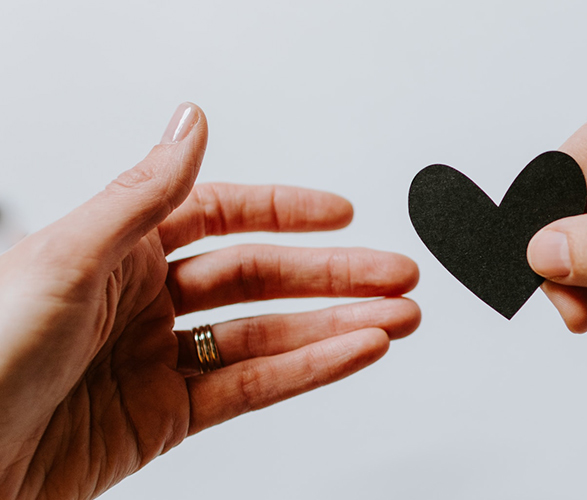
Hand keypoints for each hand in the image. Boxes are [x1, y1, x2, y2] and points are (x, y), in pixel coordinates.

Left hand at [0, 104, 420, 498]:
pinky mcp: (165, 420)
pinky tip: (352, 351)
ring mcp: (156, 362)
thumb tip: (191, 123)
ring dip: (336, 325)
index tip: (340, 213)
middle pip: (257, 278)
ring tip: (396, 318)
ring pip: (266, 336)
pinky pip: (252, 388)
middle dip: (332, 274)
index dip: (283, 212)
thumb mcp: (64, 259)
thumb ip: (143, 195)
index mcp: (111, 251)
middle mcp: (139, 302)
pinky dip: (309, 370)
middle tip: (394, 273)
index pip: (216, 216)